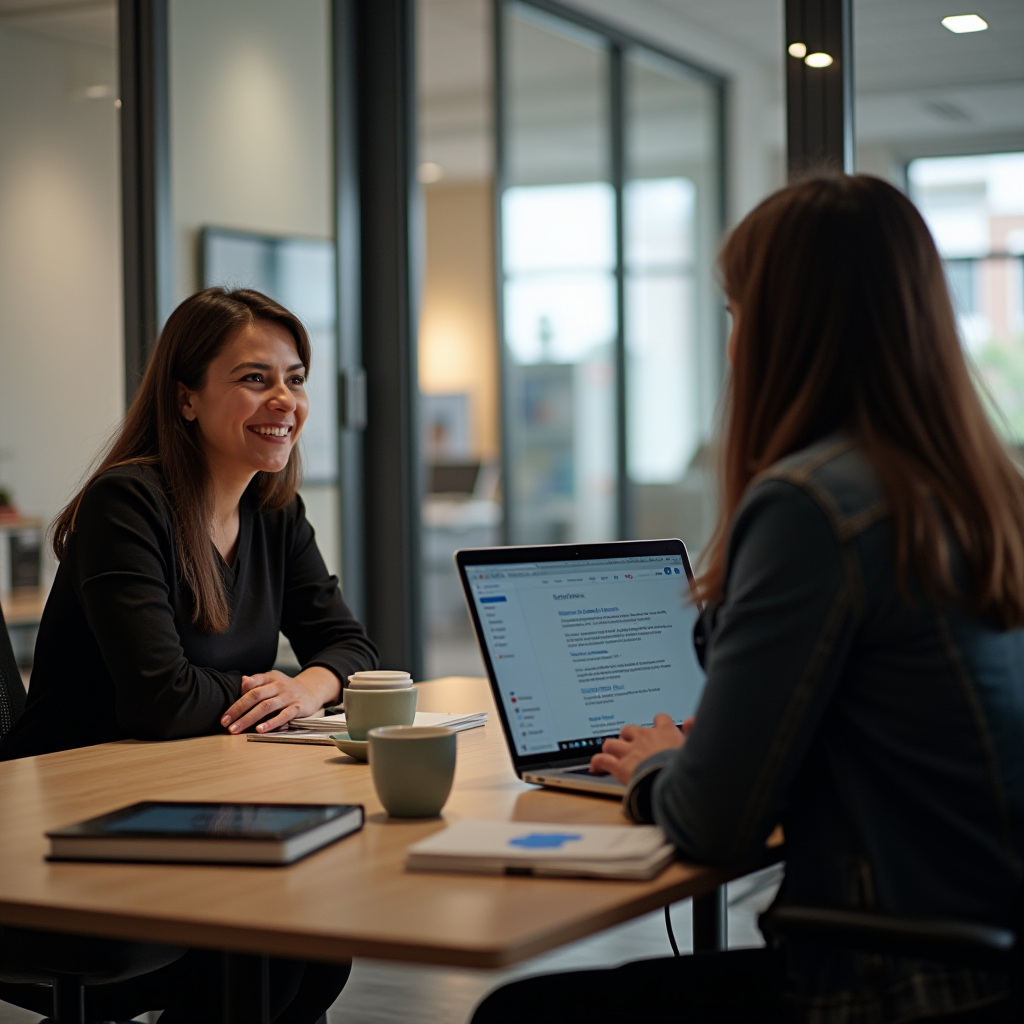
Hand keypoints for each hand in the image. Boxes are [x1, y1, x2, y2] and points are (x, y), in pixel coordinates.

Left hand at [220, 667, 340, 733]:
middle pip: (255, 696)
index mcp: (270, 677)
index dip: (236, 699)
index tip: (225, 715)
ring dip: (249, 719)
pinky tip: (260, 730)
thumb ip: (257, 682)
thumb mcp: (272, 680)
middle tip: (226, 724)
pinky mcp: (297, 707)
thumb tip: (242, 682)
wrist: (311, 690)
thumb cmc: (285, 688)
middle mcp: (278, 685)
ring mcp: (288, 696)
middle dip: (238, 710)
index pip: (250, 684)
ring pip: (266, 706)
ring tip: (237, 729)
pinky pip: (283, 715)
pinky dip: (271, 723)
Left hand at [589, 712, 687, 784]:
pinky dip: (597, 763)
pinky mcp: (620, 766)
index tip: (658, 727)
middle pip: (629, 729)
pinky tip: (596, 768)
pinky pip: (602, 760)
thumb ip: (693, 731)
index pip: (659, 719)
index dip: (658, 723)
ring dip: (611, 748)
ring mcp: (630, 751)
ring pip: (612, 743)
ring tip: (611, 753)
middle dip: (628, 736)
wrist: (673, 780)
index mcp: (664, 732)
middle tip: (630, 745)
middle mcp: (644, 737)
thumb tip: (692, 721)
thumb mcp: (695, 746)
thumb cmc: (686, 766)